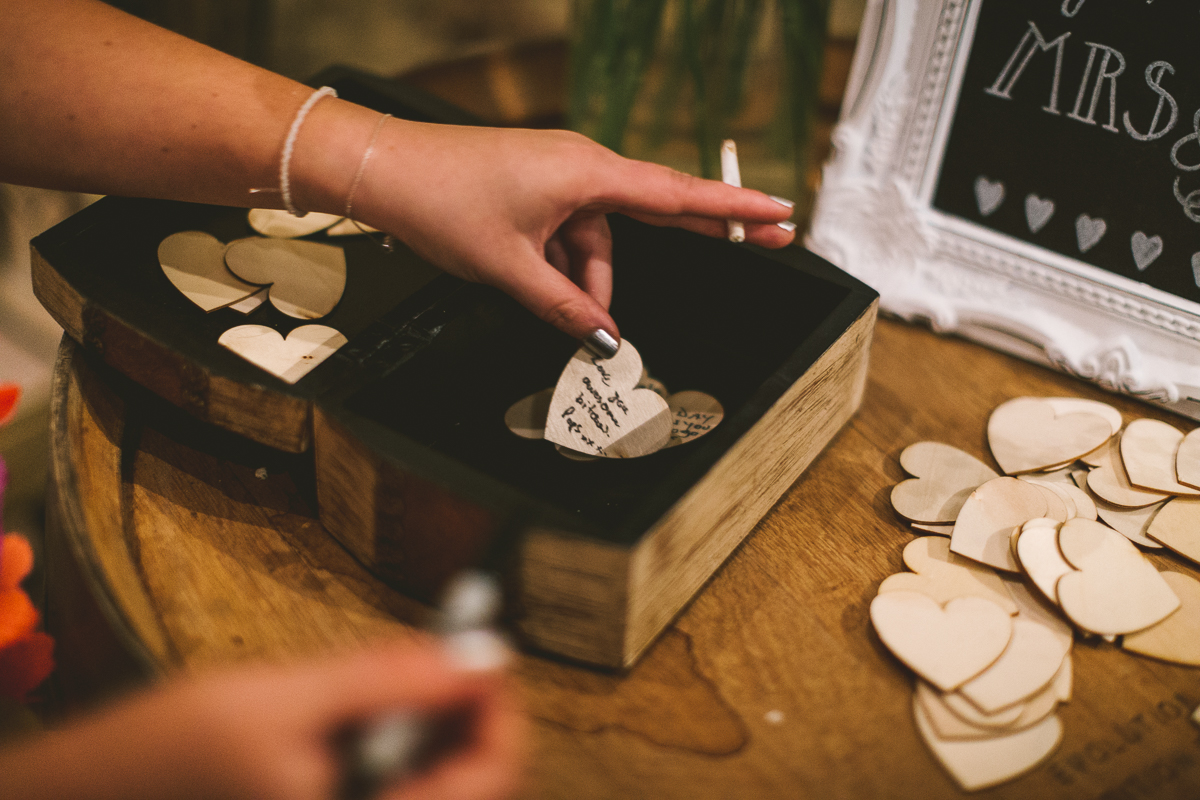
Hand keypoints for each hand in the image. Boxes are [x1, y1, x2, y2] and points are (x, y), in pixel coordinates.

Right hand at [0, 638, 522, 799]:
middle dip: (463, 707)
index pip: (488, 778)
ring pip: (428, 774)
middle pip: (464, 777)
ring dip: (428, 717)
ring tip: (397, 672)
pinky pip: (390, 774)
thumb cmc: (161, 759)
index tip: (488, 651)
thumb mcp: (278, 701)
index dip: (500, 709)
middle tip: (447, 649)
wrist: (87, 793)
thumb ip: (383, 679)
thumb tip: (476, 653)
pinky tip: (366, 701)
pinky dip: (395, 732)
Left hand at [298, 108, 796, 345]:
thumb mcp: (510, 268)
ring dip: (588, 279)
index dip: (734, 208)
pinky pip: (570, 232)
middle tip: (764, 243)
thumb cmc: (444, 202)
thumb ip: (565, 307)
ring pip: (599, 237)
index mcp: (586, 173)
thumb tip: (604, 340)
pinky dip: (564, 264)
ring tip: (564, 313)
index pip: (678, 194)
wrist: (384, 169)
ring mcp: (559, 175)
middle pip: (657, 209)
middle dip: (703, 232)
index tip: (780, 212)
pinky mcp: (538, 186)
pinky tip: (540, 286)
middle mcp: (582, 166)